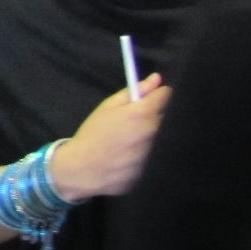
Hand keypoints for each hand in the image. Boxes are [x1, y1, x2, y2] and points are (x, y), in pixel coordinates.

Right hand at [47, 76, 168, 202]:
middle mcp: (154, 131)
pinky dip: (146, 151)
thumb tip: (156, 78)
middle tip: (135, 120)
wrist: (84, 170)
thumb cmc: (93, 134)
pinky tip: (129, 154)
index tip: (148, 98)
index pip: (166, 95)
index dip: (157, 94)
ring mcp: (155, 151)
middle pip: (166, 116)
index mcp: (143, 113)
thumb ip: (134, 92)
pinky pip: (155, 153)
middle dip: (155, 113)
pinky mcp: (153, 167)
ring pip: (162, 135)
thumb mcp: (107, 107)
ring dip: (150, 133)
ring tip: (129, 139)